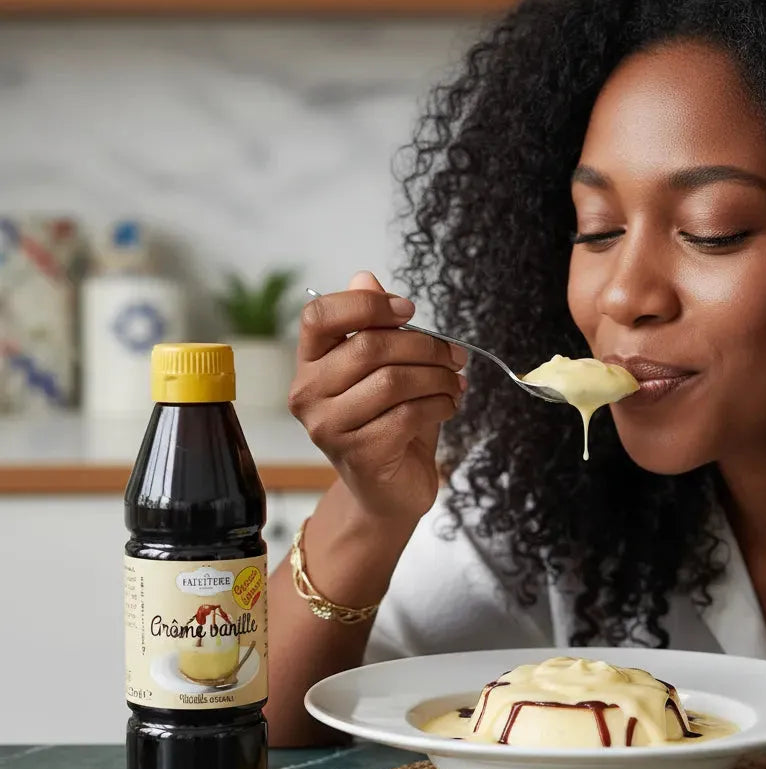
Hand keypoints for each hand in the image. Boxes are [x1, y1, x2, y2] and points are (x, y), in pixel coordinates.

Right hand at [289, 271, 466, 522]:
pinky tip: (447, 407)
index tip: (409, 311)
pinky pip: (408, 414)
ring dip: (437, 378)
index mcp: (310, 363)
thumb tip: (365, 277)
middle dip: (424, 346)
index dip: (367, 305)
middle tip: (454, 356)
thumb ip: (374, 327)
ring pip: (393, 381)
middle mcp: (308, 394)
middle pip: (369, 347)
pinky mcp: (359, 454)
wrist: (390, 491)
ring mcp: (329, 427)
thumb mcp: (385, 370)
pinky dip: (439, 405)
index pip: (319, 315)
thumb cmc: (388, 424)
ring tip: (454, 384)